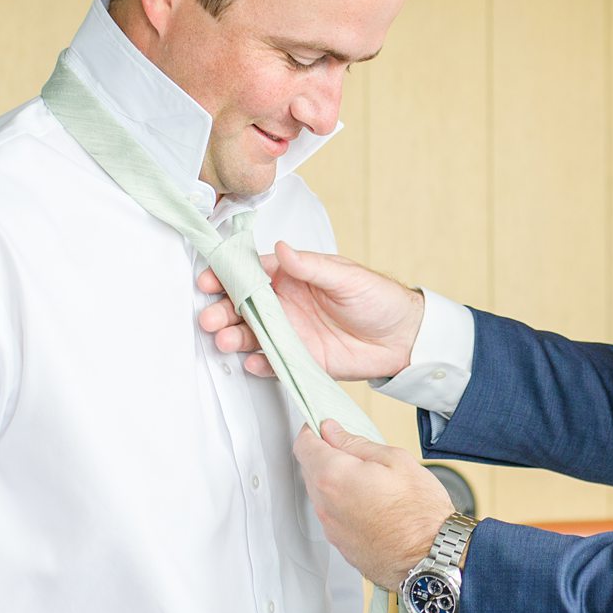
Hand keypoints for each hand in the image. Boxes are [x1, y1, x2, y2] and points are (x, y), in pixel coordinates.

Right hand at [196, 243, 425, 381]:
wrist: (403, 338)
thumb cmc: (378, 299)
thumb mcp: (346, 277)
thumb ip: (311, 266)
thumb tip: (282, 249)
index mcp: (293, 276)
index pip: (252, 273)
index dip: (228, 276)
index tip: (209, 281)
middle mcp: (285, 304)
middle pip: (244, 305)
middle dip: (223, 311)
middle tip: (210, 317)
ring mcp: (290, 332)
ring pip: (252, 334)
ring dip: (234, 337)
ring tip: (224, 339)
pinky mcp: (300, 359)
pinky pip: (273, 362)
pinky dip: (260, 364)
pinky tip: (253, 362)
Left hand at [293, 421, 454, 589]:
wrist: (432, 557)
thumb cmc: (420, 512)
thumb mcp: (394, 460)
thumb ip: (355, 443)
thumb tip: (332, 432)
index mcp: (334, 477)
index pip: (304, 445)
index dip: (312, 431)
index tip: (323, 427)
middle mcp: (325, 505)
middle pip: (310, 470)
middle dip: (325, 456)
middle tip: (353, 451)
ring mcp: (331, 528)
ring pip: (321, 494)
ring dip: (335, 482)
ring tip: (368, 481)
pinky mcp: (341, 544)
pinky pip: (333, 516)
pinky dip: (343, 505)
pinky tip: (369, 504)